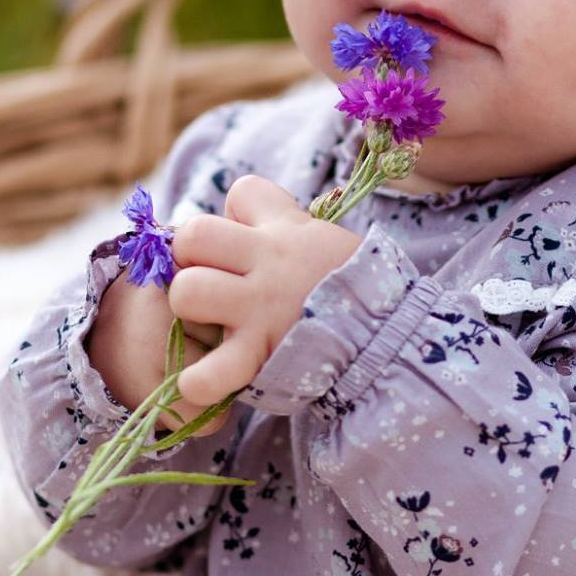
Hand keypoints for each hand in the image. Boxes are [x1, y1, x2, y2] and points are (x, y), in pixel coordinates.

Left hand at [164, 175, 361, 430]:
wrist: (388, 339)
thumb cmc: (352, 288)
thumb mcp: (322, 238)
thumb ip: (280, 219)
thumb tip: (237, 209)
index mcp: (285, 232)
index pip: (241, 193)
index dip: (232, 218)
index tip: (235, 246)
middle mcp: (268, 264)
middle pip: (193, 236)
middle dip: (189, 259)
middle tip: (207, 284)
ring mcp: (261, 310)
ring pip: (188, 291)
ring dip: (187, 312)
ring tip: (207, 325)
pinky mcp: (259, 357)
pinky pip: (210, 370)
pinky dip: (197, 380)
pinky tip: (195, 382)